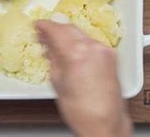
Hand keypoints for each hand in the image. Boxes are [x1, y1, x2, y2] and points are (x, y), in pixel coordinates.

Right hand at [35, 20, 131, 136]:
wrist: (105, 123)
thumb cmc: (82, 111)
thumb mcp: (57, 81)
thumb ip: (52, 57)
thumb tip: (47, 45)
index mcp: (76, 53)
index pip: (56, 29)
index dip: (44, 25)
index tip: (38, 26)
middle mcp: (93, 48)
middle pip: (69, 28)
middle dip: (55, 29)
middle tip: (43, 35)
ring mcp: (104, 51)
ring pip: (81, 34)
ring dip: (67, 36)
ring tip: (56, 45)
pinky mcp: (111, 56)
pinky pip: (91, 43)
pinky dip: (80, 43)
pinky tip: (71, 51)